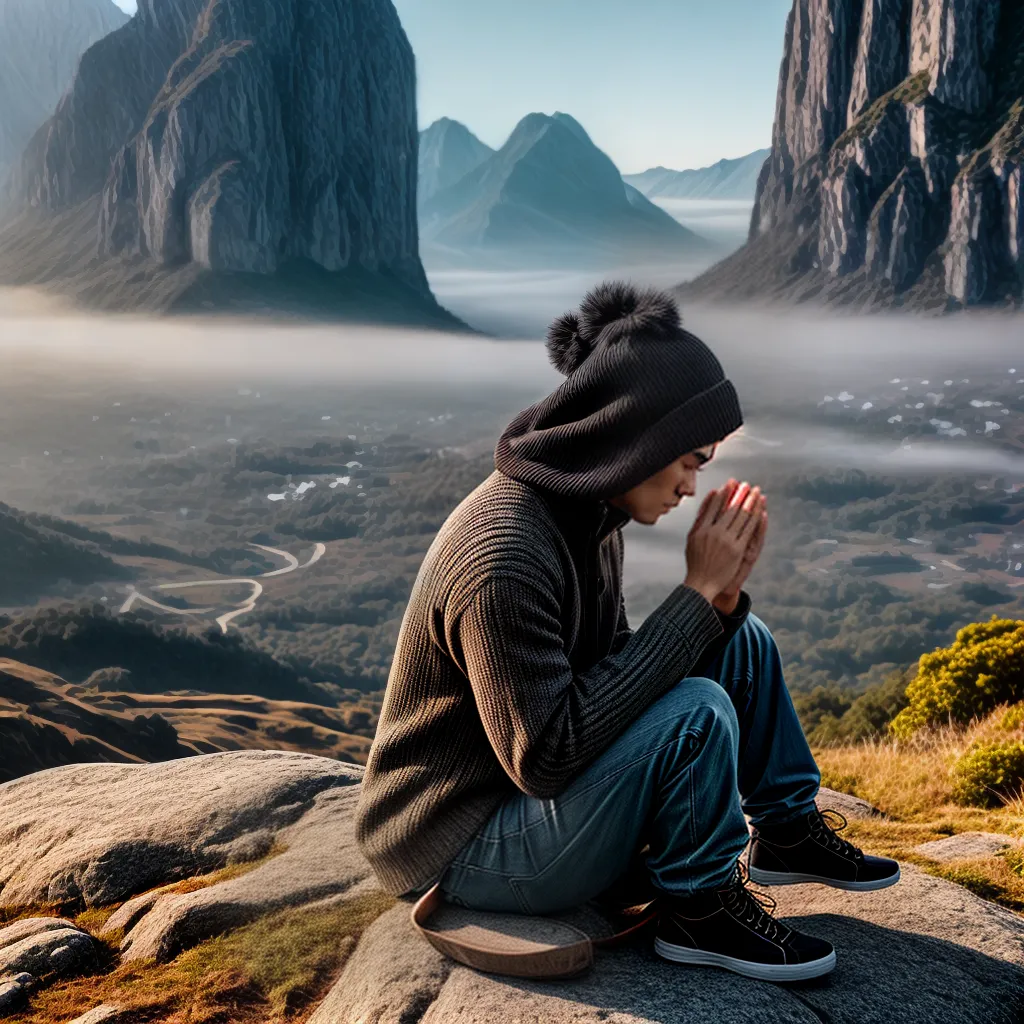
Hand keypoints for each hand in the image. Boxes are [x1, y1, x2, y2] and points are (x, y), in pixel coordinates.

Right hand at [683, 479, 764, 606]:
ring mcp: (727, 541)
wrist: (702, 583)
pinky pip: (750, 530)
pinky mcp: (739, 550)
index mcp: (702, 529)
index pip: (715, 505)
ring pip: (742, 517)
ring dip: (751, 503)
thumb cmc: (696, 561)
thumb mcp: (692, 537)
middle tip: (746, 485)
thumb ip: (701, 516)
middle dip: (740, 495)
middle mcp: (714, 533)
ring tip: (756, 493)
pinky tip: (761, 510)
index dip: (724, 493)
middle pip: (731, 509)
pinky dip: (756, 519)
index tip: (730, 483)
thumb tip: (710, 496)